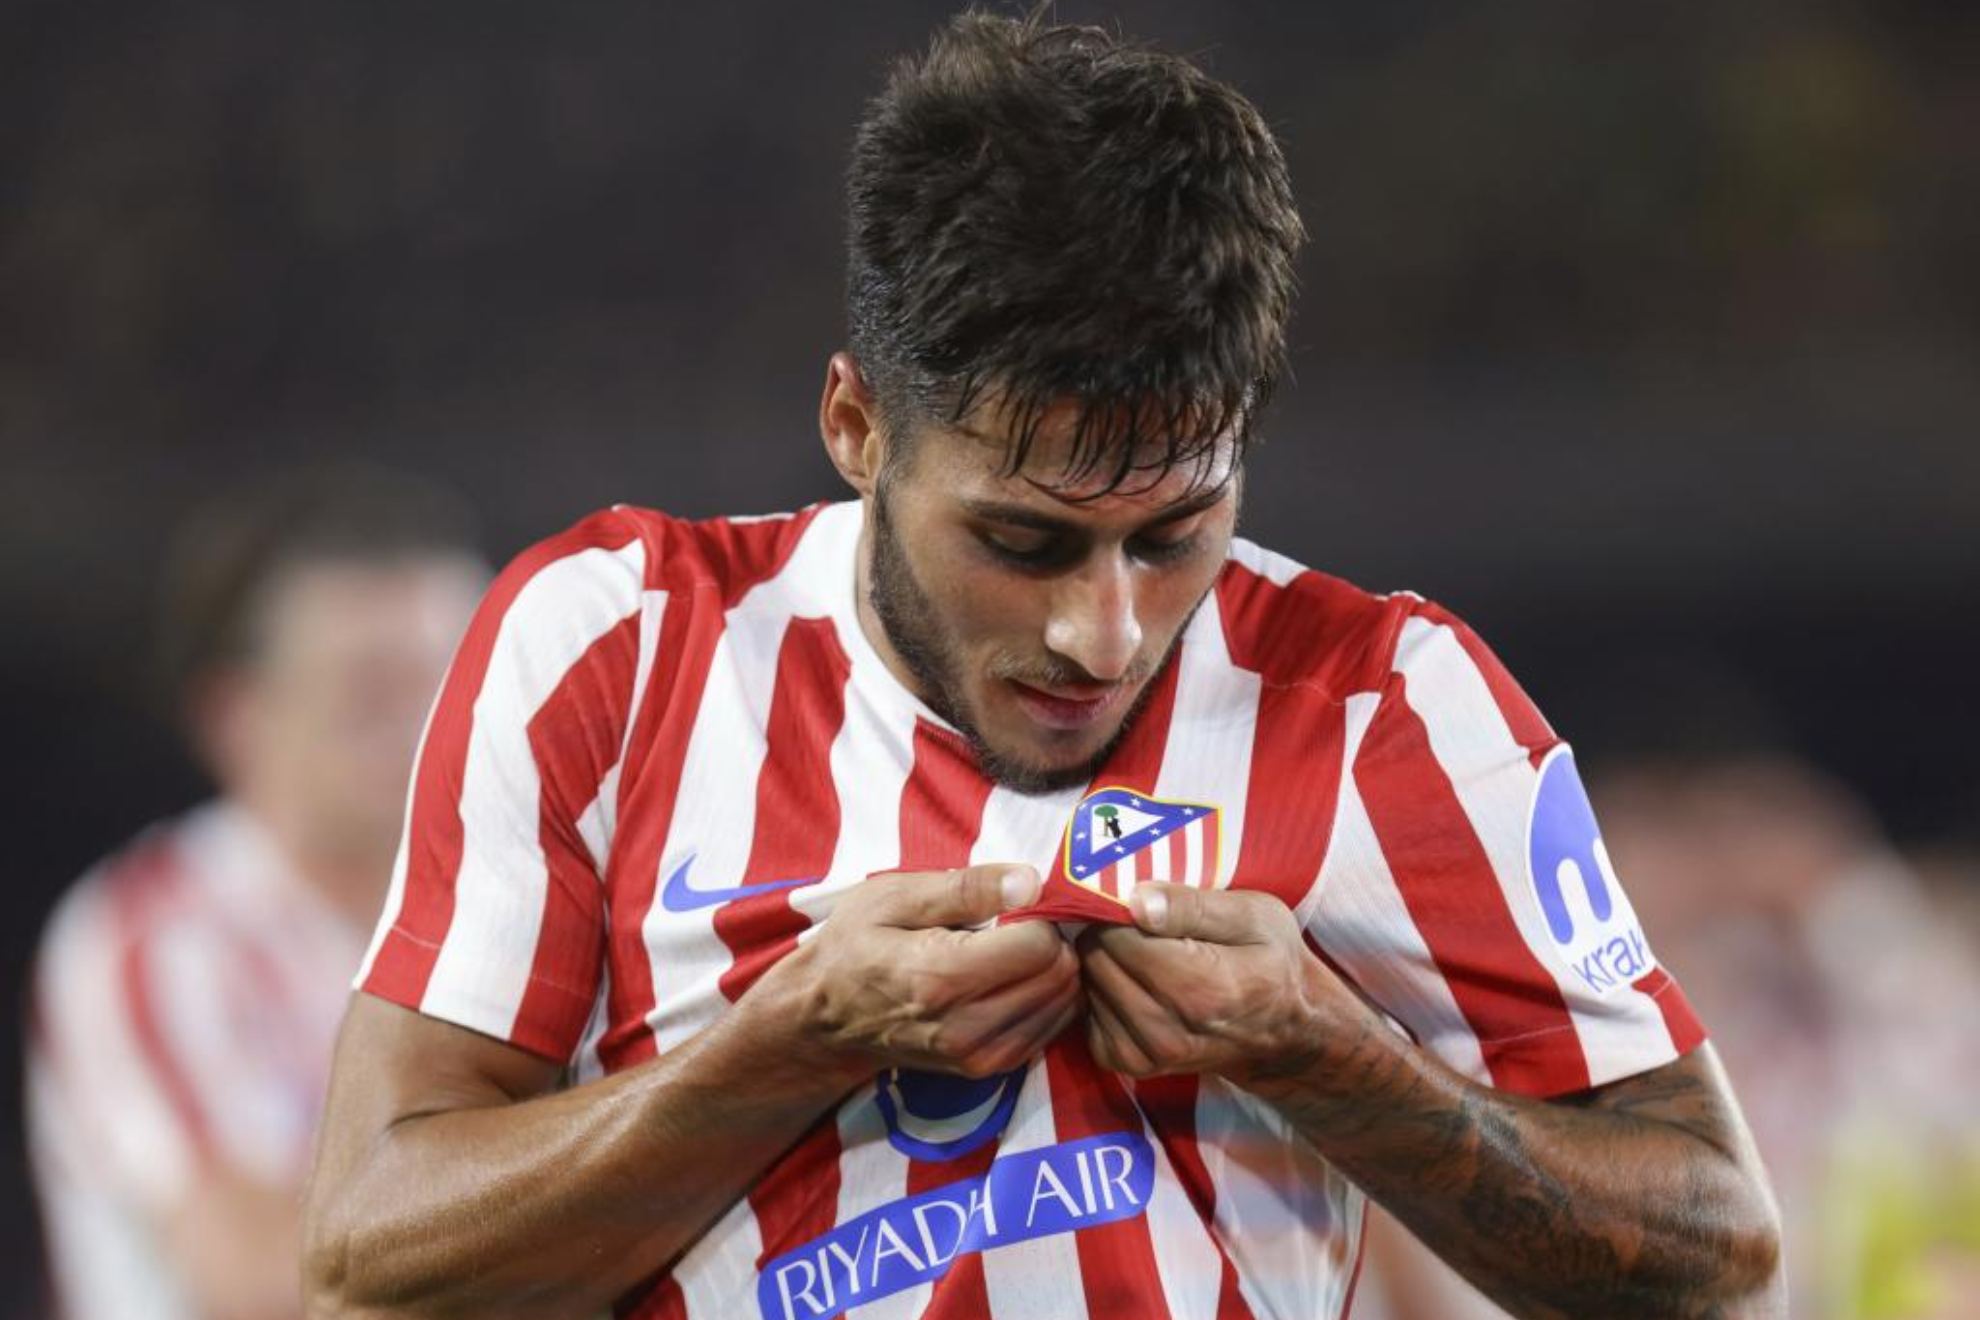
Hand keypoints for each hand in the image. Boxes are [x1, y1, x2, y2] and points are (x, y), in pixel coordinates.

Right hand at [783, 864, 1081, 1082]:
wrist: (825, 1020)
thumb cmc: (856, 946)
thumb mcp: (894, 897)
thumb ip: (967, 888)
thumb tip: (1032, 882)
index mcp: (942, 977)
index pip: (1040, 944)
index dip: (1036, 913)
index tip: (1013, 903)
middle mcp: (968, 1027)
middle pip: (1060, 975)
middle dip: (1052, 939)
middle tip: (1018, 923)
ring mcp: (981, 1057)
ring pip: (1064, 1002)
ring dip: (1053, 969)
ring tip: (1013, 949)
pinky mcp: (991, 1070)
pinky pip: (1052, 1026)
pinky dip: (1046, 997)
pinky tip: (1013, 978)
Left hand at [1078, 881, 1372, 1087]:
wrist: (1285, 1030)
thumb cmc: (1271, 963)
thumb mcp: (1254, 916)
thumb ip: (1193, 906)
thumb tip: (1135, 900)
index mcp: (1199, 990)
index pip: (1116, 934)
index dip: (1124, 908)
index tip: (1145, 903)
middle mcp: (1166, 1031)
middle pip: (1096, 958)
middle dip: (1111, 933)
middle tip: (1146, 928)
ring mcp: (1145, 1054)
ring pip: (1087, 983)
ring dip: (1107, 963)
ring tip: (1149, 956)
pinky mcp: (1127, 1065)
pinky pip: (1088, 1012)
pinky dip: (1104, 993)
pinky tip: (1139, 984)